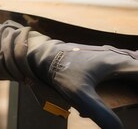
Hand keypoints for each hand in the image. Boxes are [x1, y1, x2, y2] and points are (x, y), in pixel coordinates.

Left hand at [0, 21, 137, 128]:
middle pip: (137, 66)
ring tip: (130, 88)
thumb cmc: (60, 71)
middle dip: (137, 76)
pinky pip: (121, 65)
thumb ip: (101, 114)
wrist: (41, 53)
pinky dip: (126, 74)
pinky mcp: (98, 58)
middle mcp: (113, 56)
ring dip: (133, 75)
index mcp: (115, 63)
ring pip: (130, 64)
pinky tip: (121, 80)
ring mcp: (106, 55)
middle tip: (133, 94)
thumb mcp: (79, 95)